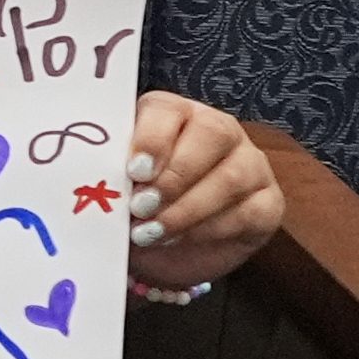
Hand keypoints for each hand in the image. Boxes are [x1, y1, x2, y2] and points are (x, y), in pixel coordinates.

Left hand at [120, 91, 280, 293]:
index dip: (152, 138)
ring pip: (231, 176)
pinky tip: (176, 240)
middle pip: (212, 134)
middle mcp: (218, 131)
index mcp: (174, 114)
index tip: (133, 172)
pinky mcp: (267, 202)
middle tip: (140, 206)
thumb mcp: (115, 185)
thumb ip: (108, 172)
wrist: (163, 248)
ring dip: (187, 209)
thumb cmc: (132, 204)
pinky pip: (247, 211)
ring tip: (149, 232)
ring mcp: (250, 164)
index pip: (169, 109)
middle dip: (174, 175)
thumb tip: (90, 178)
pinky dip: (208, 229)